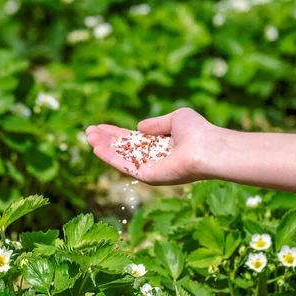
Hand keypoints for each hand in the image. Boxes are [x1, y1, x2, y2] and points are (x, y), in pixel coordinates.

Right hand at [86, 108, 226, 184]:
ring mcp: (150, 170)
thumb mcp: (176, 118)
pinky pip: (125, 167)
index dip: (117, 133)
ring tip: (88, 136)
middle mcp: (154, 160)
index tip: (100, 126)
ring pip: (121, 158)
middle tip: (89, 131)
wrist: (207, 148)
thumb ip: (157, 123)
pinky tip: (96, 148)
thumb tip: (139, 126)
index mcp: (161, 147)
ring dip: (104, 147)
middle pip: (125, 149)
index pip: (134, 140)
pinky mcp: (147, 177)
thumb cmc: (197, 131)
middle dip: (106, 140)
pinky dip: (110, 157)